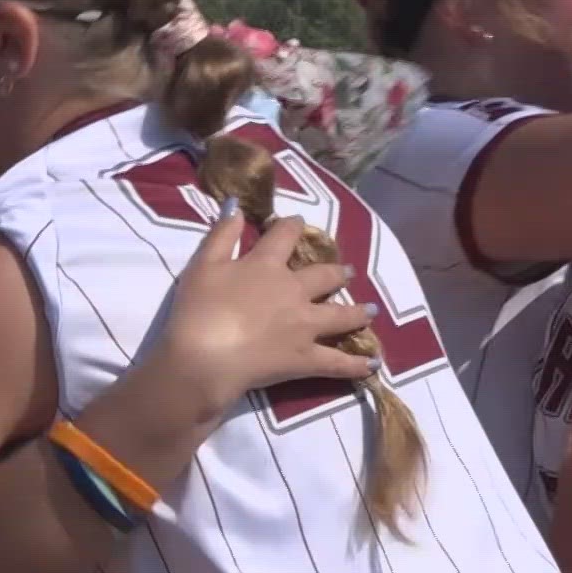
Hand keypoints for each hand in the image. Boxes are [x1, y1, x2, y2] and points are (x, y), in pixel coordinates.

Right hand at [143, 214, 376, 420]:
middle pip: (325, 276)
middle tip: (347, 271)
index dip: (293, 226)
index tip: (298, 222)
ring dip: (359, 311)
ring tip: (371, 310)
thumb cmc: (198, 310)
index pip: (285, 236)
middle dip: (337, 272)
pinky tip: (373, 365)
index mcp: (267, 266)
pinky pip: (338, 362)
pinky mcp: (306, 358)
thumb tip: (237, 207)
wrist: (205, 357)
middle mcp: (294, 291)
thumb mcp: (203, 264)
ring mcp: (305, 326)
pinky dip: (357, 365)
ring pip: (342, 315)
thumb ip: (222, 235)